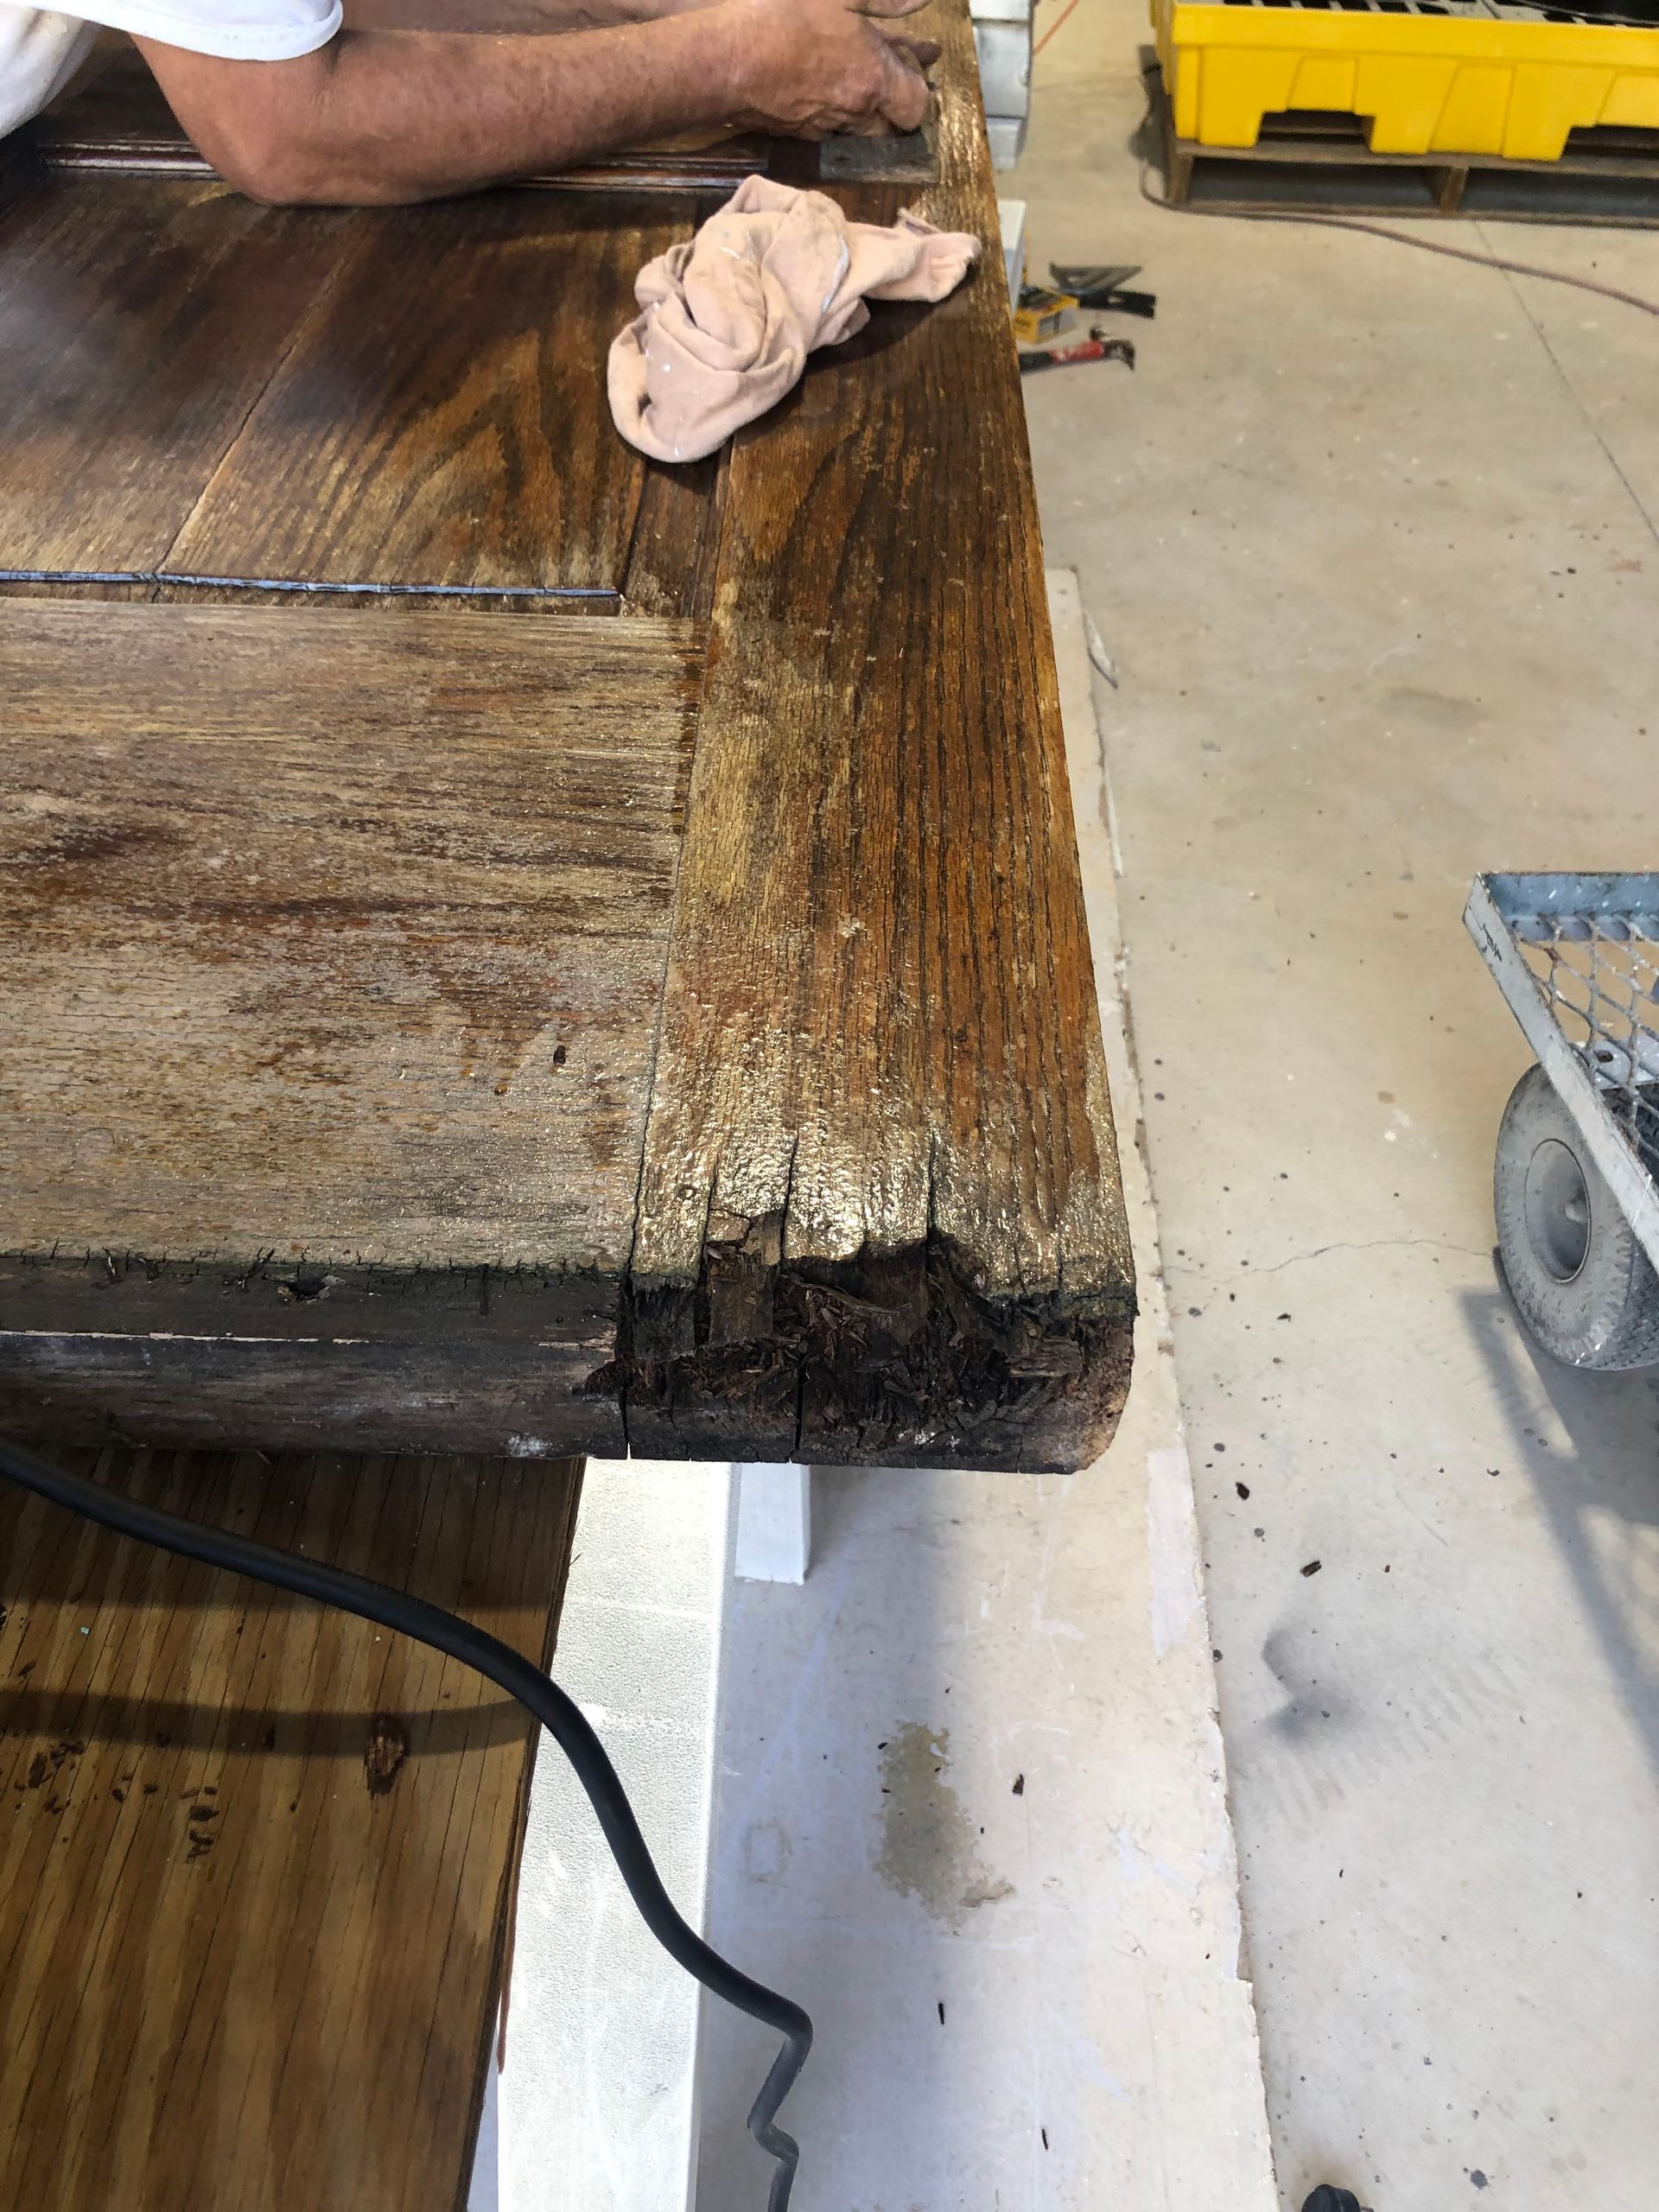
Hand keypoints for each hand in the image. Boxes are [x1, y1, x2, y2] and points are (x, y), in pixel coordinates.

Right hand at [720, 0, 938, 138]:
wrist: (726, 59)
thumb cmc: (784, 17)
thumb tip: (919, 1)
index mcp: (873, 79)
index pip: (916, 108)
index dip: (919, 92)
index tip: (914, 69)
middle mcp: (853, 113)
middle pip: (890, 127)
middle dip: (893, 106)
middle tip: (889, 78)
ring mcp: (822, 128)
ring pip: (856, 129)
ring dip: (862, 109)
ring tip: (852, 79)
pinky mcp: (794, 133)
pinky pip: (824, 127)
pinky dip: (830, 110)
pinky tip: (818, 87)